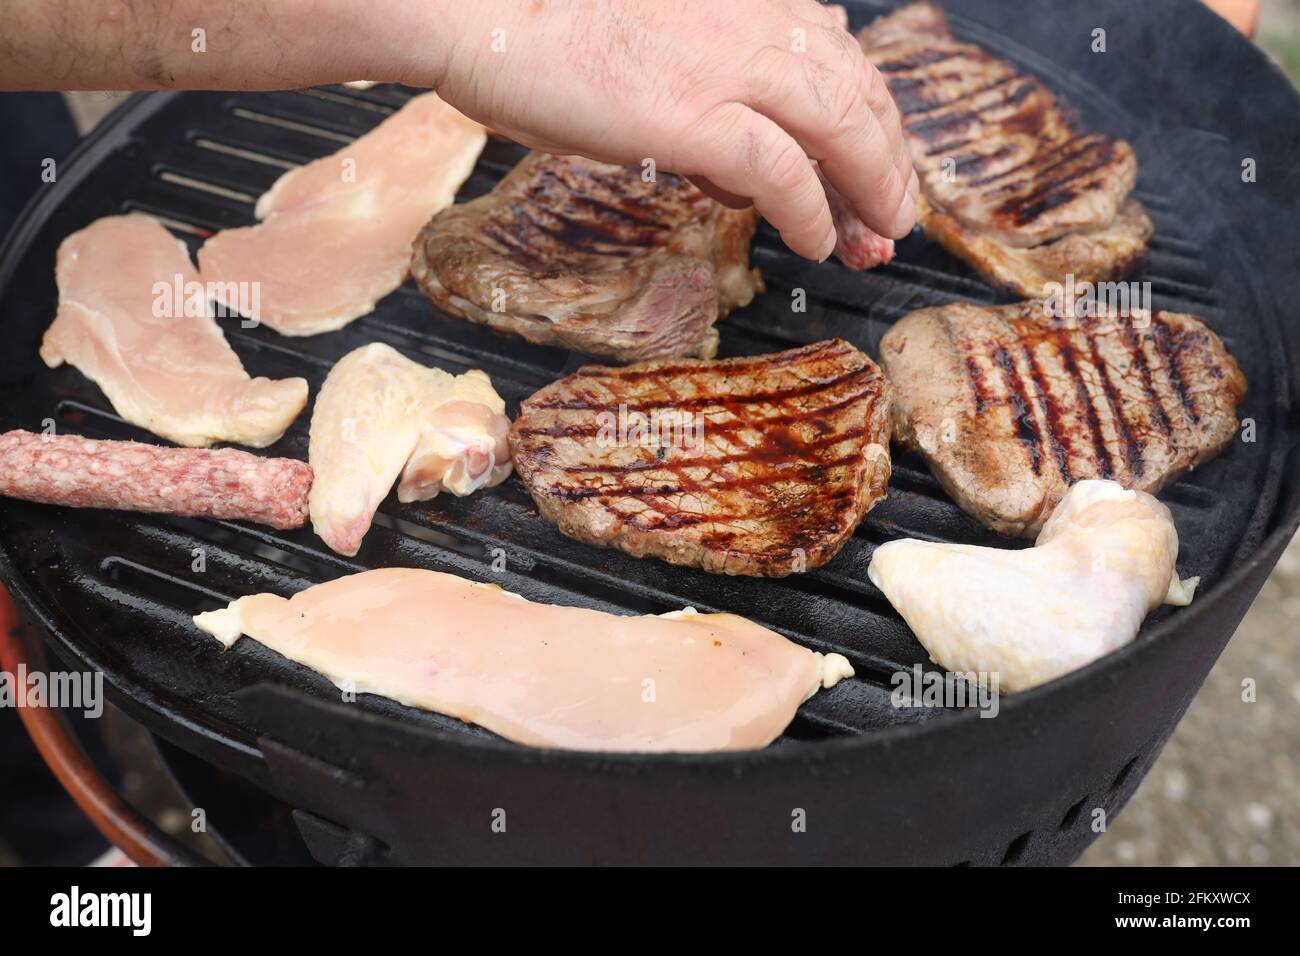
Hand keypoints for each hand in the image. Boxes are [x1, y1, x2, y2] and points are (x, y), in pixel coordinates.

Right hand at [413, 0, 916, 260]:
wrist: (487, 17)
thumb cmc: (552, 37)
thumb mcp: (656, 50)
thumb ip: (713, 87)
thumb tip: (745, 164)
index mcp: (743, 5)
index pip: (837, 59)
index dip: (871, 118)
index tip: (882, 165)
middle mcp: (750, 23)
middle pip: (854, 90)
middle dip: (888, 158)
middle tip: (898, 214)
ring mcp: (725, 65)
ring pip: (838, 124)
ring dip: (870, 186)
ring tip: (878, 235)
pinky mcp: (695, 113)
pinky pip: (780, 170)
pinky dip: (810, 209)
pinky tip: (818, 240)